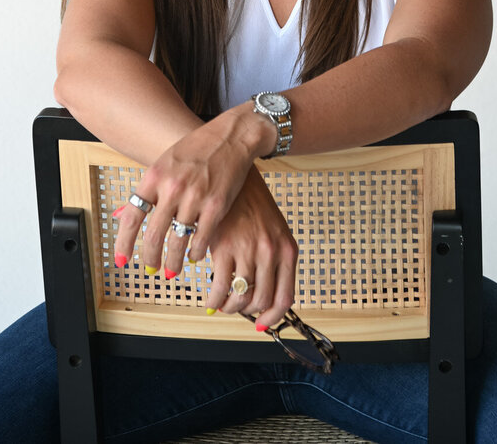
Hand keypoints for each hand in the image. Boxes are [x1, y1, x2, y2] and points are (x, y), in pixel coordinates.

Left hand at [112, 108, 269, 278]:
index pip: (132, 216)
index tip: (122, 260)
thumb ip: (149, 188)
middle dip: (150, 258)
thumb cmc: (198, 148)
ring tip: (172, 270)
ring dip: (172, 262)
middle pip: (153, 236)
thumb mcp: (166, 161)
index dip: (124, 243)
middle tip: (151, 269)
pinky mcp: (216, 206)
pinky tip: (194, 255)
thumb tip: (124, 215)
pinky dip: (196, 252)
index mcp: (155, 176)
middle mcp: (172, 188)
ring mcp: (194, 198)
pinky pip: (200, 240)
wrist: (231, 136)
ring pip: (177, 242)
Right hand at [204, 166, 297, 329]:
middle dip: (245, 312)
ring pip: (239, 298)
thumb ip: (272, 256)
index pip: (285, 298)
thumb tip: (263, 290)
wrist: (234, 172)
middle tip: (235, 307)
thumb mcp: (273, 227)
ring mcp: (248, 250)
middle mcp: (270, 252)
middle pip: (260, 301)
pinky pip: (219, 287)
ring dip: (228, 306)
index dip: (272, 317)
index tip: (261, 324)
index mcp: (287, 249)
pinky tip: (209, 293)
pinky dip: (213, 298)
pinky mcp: (224, 247)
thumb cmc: (252, 200)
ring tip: (220, 301)